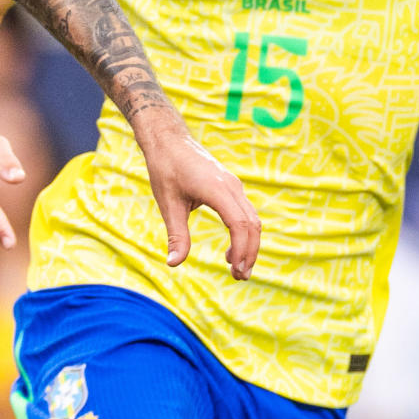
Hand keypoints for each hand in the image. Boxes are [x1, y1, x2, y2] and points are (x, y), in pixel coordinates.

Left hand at [133, 110, 261, 278]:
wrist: (169, 141)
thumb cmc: (166, 169)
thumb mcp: (168, 204)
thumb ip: (176, 235)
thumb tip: (173, 264)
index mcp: (217, 189)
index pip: (239, 224)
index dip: (242, 250)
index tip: (236, 271)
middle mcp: (231, 186)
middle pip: (252, 224)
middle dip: (250, 253)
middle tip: (240, 277)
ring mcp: (234, 186)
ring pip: (252, 219)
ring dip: (249, 245)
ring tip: (237, 269)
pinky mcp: (231, 187)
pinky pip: (245, 213)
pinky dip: (244, 234)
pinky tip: (232, 251)